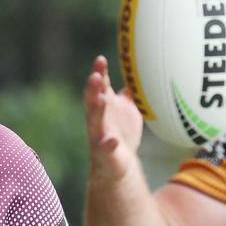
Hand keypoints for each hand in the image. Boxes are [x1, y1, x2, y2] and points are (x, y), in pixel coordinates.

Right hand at [83, 55, 143, 181]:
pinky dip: (108, 145)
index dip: (99, 73)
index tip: (100, 60)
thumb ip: (128, 94)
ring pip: (94, 122)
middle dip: (93, 89)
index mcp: (103, 107)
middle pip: (92, 101)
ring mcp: (99, 136)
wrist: (121, 165)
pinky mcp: (104, 154)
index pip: (99, 87)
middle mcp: (98, 120)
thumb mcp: (127, 110)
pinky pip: (105, 148)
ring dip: (96, 110)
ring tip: (101, 99)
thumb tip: (134, 75)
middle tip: (95, 75)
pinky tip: (113, 141)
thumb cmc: (122, 135)